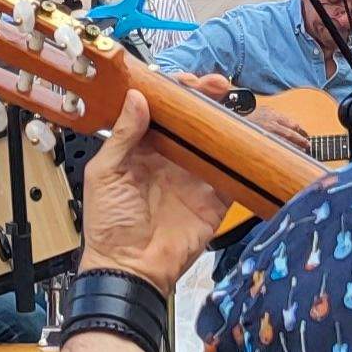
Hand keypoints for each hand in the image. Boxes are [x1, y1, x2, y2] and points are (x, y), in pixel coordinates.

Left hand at [78, 93, 225, 292]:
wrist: (130, 270)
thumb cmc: (108, 225)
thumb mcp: (105, 173)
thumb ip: (123, 135)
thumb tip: (137, 98)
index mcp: (140, 149)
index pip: (160, 111)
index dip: (172, 93)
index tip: (183, 81)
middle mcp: (169, 159)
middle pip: (192, 120)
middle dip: (205, 98)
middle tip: (215, 85)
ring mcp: (193, 177)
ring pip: (214, 139)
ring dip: (225, 119)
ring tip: (232, 101)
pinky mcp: (214, 198)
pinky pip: (231, 173)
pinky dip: (241, 156)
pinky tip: (245, 136)